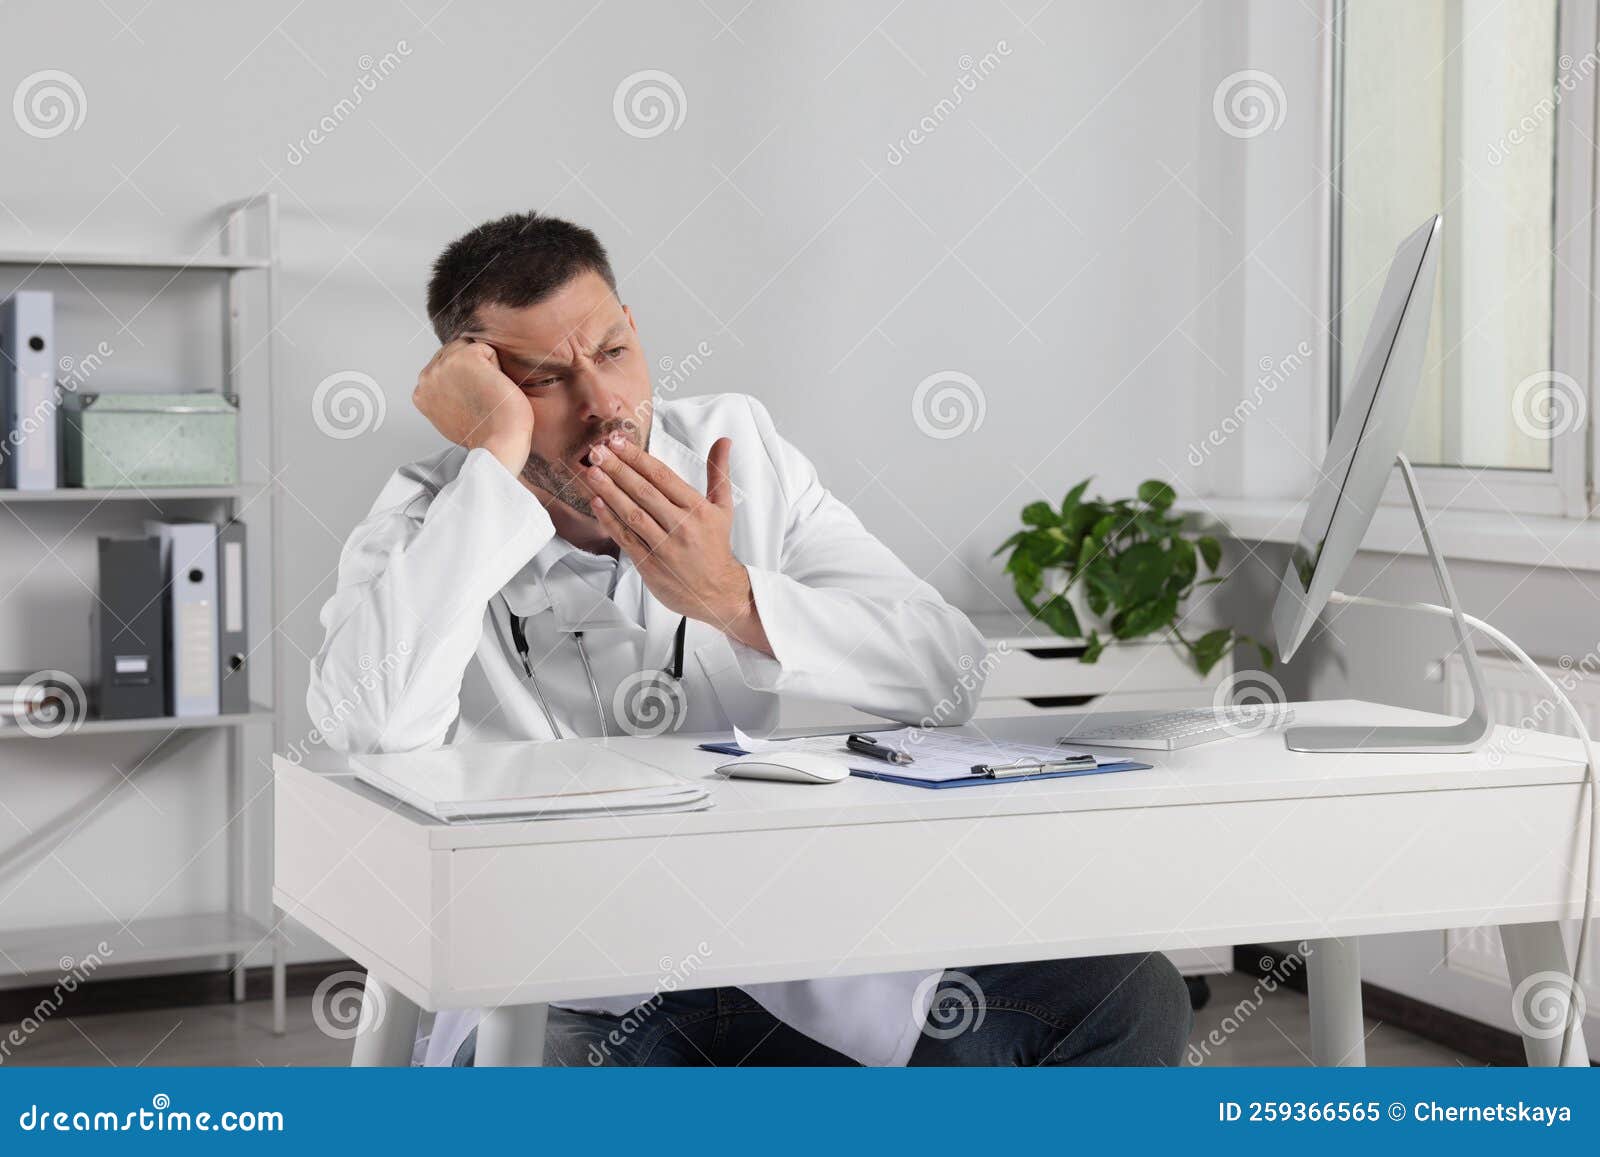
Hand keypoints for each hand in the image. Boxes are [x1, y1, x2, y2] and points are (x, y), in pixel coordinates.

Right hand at [412, 338, 531, 474]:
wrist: (498, 443)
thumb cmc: (483, 435)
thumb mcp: (449, 416)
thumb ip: (443, 395)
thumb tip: (452, 382)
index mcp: (421, 392)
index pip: (444, 366)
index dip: (464, 380)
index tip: (471, 403)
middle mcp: (427, 376)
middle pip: (456, 353)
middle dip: (473, 371)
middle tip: (480, 400)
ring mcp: (443, 365)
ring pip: (471, 349)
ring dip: (485, 368)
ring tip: (485, 394)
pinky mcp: (466, 357)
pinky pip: (488, 350)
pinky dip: (497, 367)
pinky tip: (493, 388)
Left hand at [579, 433, 772, 656]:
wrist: (717, 592)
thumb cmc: (715, 547)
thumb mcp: (722, 507)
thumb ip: (718, 472)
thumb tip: (723, 441)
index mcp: (697, 508)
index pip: (662, 476)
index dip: (638, 458)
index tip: (618, 442)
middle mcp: (681, 526)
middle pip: (644, 491)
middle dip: (618, 469)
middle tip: (597, 451)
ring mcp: (664, 546)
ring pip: (632, 513)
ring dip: (609, 491)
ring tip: (591, 472)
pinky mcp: (650, 564)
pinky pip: (626, 538)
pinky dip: (610, 520)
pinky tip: (596, 503)